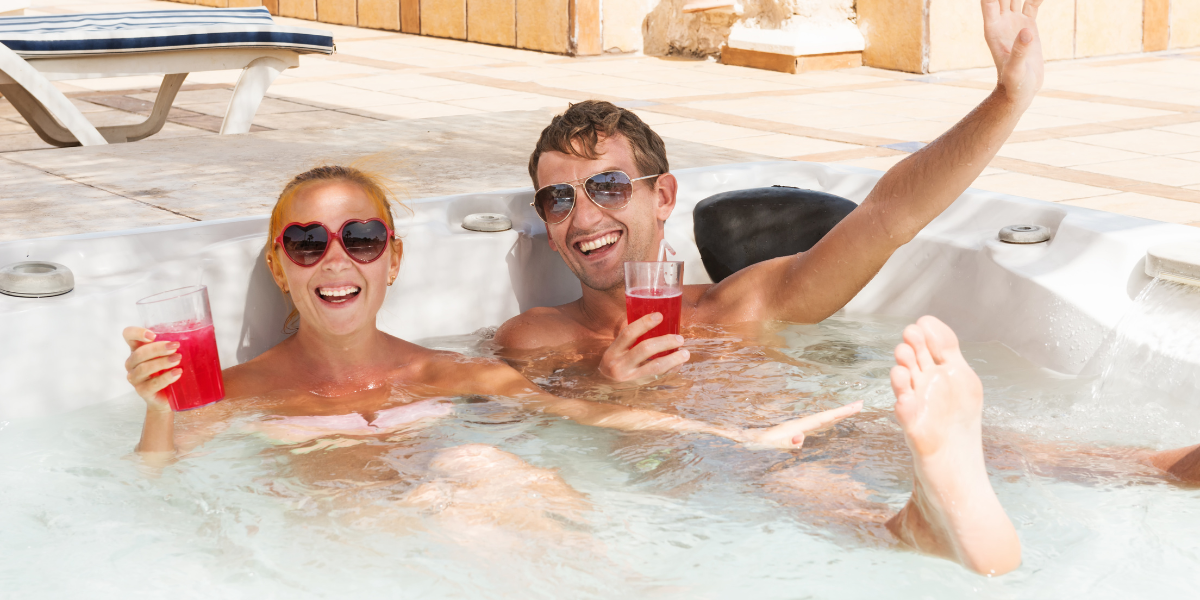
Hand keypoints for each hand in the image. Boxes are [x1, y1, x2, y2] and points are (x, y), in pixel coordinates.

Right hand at [123, 326, 179, 412]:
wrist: (168, 398)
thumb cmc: (169, 371)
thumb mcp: (171, 355)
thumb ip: (175, 345)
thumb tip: (198, 336)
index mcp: (137, 349)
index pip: (129, 335)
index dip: (137, 333)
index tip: (153, 335)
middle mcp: (132, 363)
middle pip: (139, 353)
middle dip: (158, 348)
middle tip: (176, 346)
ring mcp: (135, 378)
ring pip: (144, 368)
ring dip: (162, 362)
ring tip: (178, 359)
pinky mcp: (143, 391)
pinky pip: (152, 384)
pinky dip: (165, 378)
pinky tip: (177, 373)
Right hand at [598, 312, 689, 382]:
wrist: (606, 389)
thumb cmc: (614, 363)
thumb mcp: (614, 350)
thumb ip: (627, 336)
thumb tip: (646, 316)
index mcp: (613, 352)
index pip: (628, 333)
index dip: (644, 323)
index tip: (659, 316)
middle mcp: (620, 366)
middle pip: (645, 349)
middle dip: (665, 342)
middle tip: (679, 338)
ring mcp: (631, 379)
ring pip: (655, 367)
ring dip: (673, 359)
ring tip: (685, 353)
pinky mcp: (640, 387)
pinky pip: (660, 377)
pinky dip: (672, 369)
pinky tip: (679, 364)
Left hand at [737, 401, 862, 449]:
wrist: (743, 440)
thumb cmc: (755, 444)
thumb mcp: (770, 445)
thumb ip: (784, 443)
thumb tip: (801, 439)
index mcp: (798, 426)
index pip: (824, 417)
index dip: (841, 412)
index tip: (858, 405)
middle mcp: (799, 425)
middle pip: (825, 416)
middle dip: (843, 411)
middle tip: (861, 404)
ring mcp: (796, 428)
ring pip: (820, 421)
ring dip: (836, 416)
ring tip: (851, 411)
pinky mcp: (792, 433)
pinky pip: (814, 427)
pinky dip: (825, 423)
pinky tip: (829, 423)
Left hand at [983, 0, 1043, 107]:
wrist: (1021, 90)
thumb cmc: (1014, 83)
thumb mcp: (1016, 68)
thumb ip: (1020, 51)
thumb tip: (1027, 31)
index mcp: (992, 28)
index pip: (989, 1)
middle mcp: (1001, 21)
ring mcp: (1014, 22)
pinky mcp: (1028, 25)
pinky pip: (1032, 2)